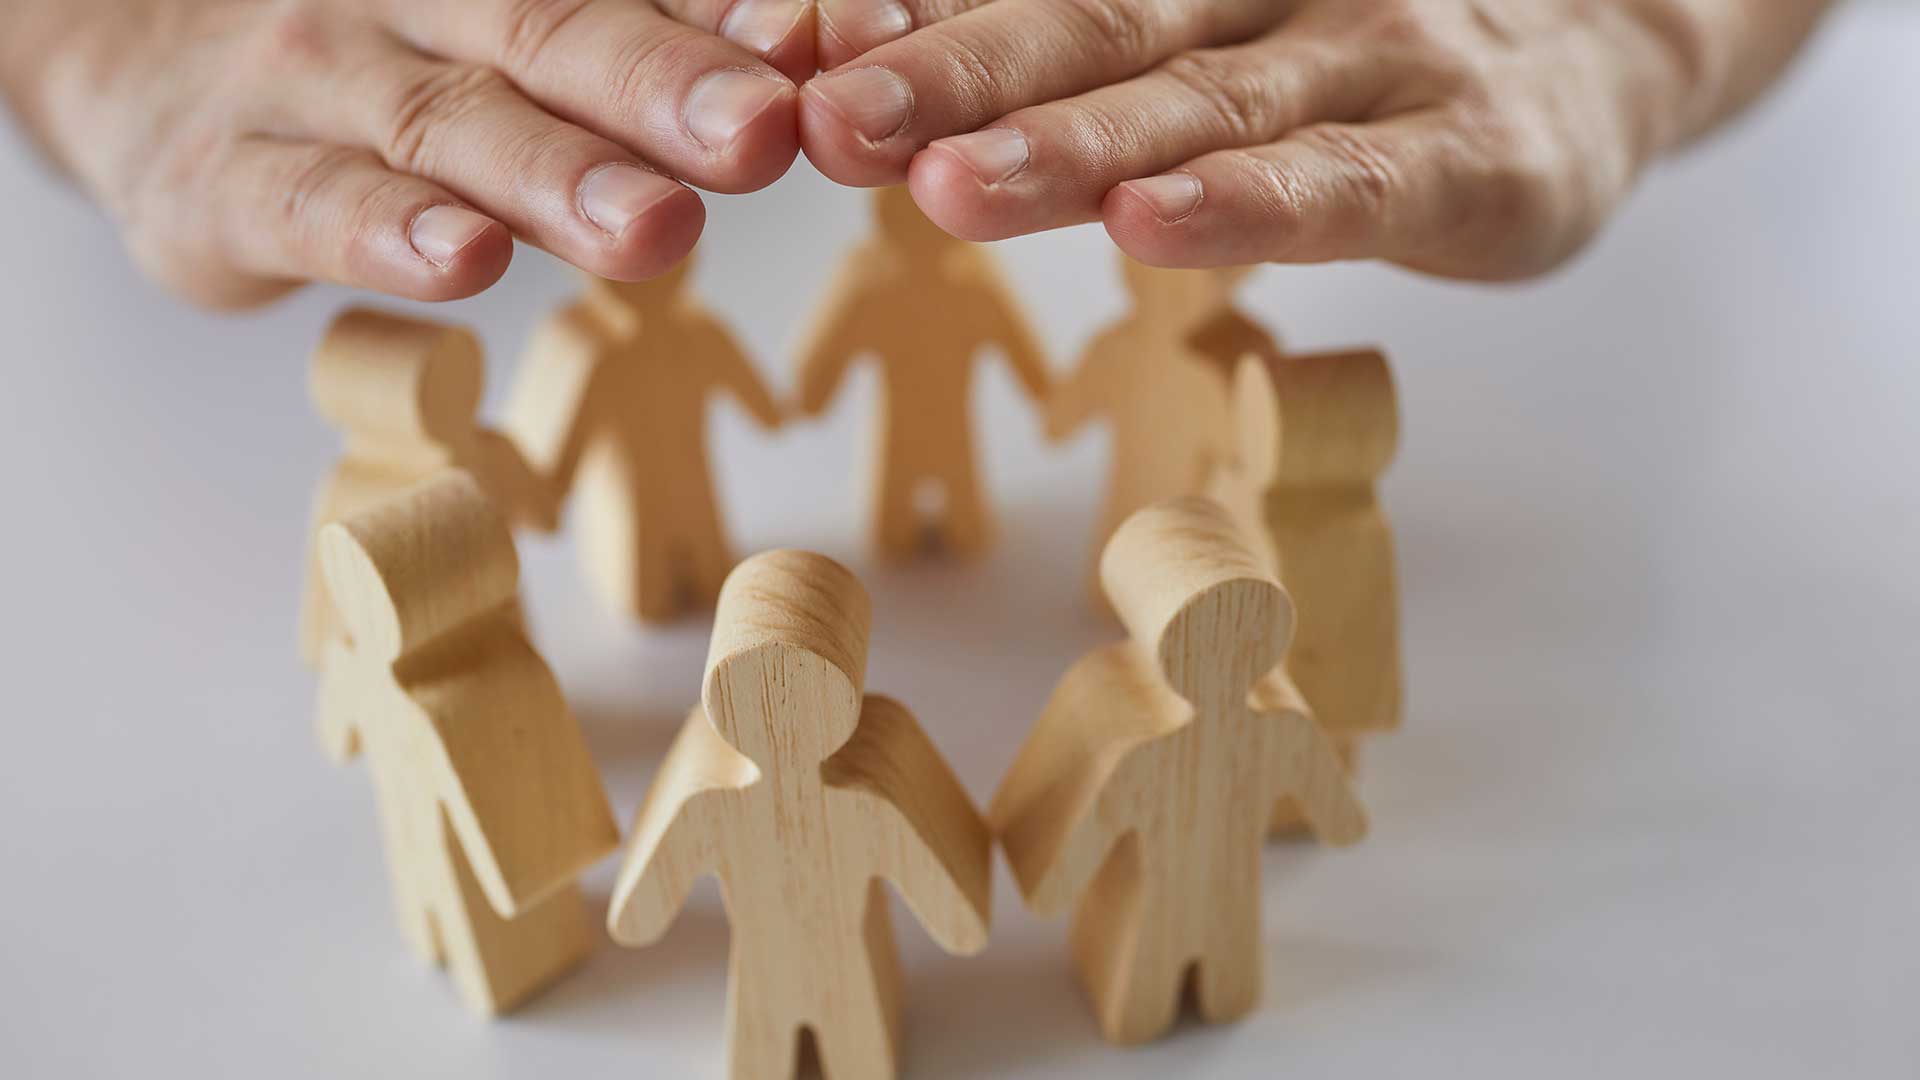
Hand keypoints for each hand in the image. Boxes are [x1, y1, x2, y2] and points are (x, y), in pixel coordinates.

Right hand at [4, 0, 807, 307]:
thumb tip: (800, 43)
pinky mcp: (227, 179)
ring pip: (445, 126)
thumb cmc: (375, 59)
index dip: (722, 22)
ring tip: (651, 225)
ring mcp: (314, 84)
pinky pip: (314, 205)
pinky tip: (465, 262)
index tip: (816, 53)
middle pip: (548, 37)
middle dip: (664, 87)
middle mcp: (412, 7)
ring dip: (555, 176)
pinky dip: (389, 235)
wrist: (139, 60)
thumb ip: (636, 39)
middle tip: (761, 134)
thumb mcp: (501, 32)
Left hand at [797, 0, 1827, 279]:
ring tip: (946, 184)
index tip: (782, 49)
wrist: (1602, 50)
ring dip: (1072, 142)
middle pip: (1097, 25)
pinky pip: (1349, 183)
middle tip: (831, 118)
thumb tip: (882, 57)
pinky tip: (1153, 229)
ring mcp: (1375, 60)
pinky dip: (1249, 209)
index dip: (912, 17)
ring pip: (1204, 103)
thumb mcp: (1216, 25)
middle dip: (954, 72)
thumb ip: (1081, 42)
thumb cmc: (1364, 50)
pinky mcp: (1467, 155)